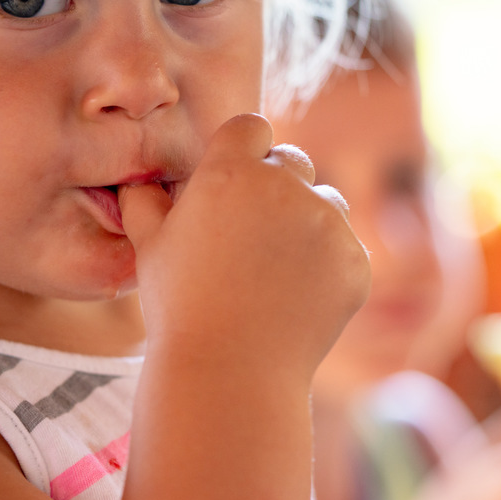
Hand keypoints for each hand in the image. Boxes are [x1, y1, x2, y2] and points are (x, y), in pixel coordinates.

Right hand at [119, 114, 369, 381]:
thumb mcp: (150, 248)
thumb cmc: (181, 308)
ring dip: (309, 225)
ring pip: (328, 203)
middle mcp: (284, 186)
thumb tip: (144, 183)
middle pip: (293, 162)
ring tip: (276, 274)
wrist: (230, 371)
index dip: (245, 152)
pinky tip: (298, 300)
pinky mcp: (356, 260)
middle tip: (255, 237)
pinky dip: (329, 268)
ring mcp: (327, 223)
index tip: (238, 182)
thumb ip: (146, 202)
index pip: (252, 128)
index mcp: (230, 171)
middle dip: (278, 187)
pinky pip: (346, 249)